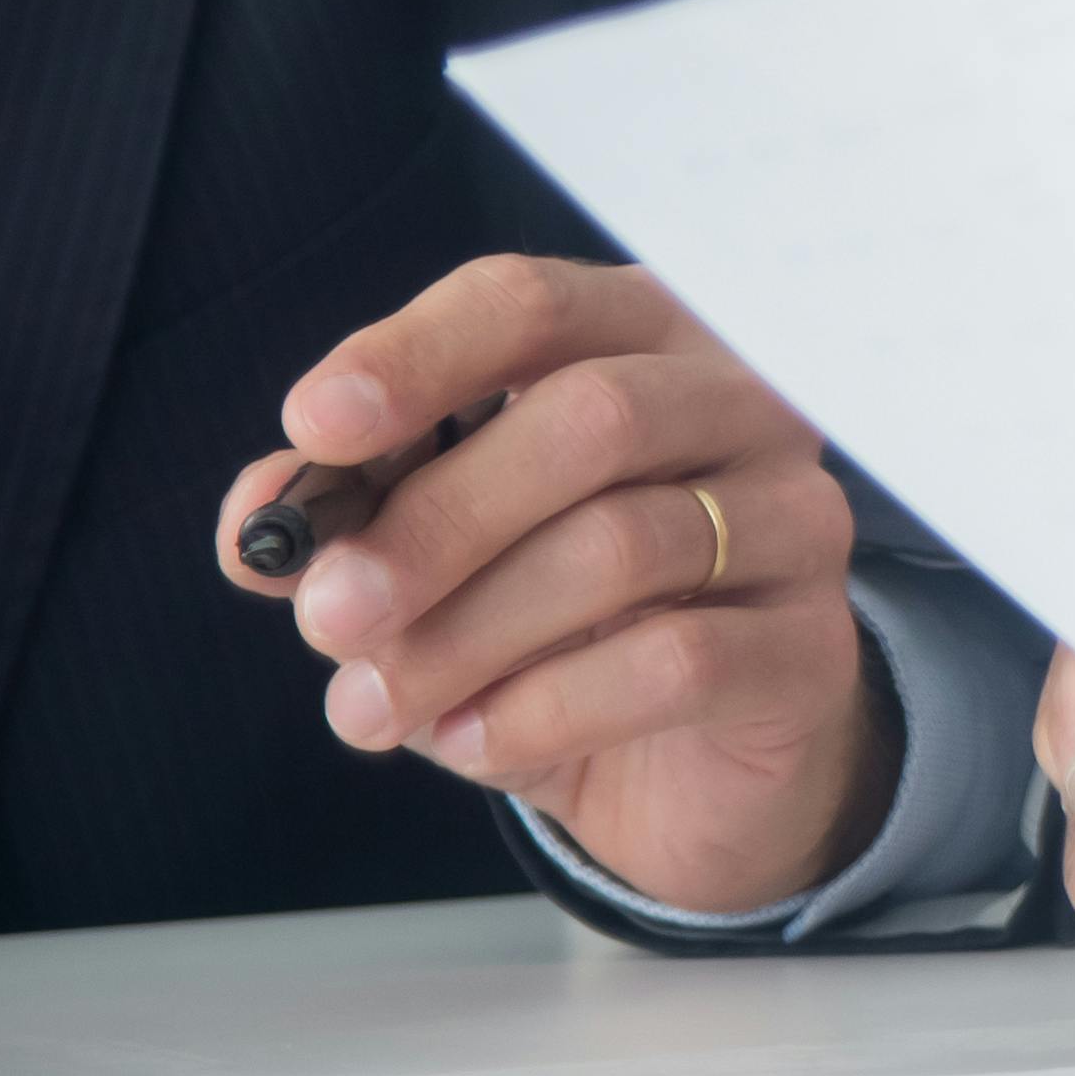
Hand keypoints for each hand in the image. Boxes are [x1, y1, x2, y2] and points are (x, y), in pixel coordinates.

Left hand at [216, 253, 881, 916]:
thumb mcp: (436, 564)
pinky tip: (472, 743)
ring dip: (465, 636)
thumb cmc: (556, 626)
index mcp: (638, 345)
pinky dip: (543, 711)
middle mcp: (739, 408)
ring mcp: (794, 521)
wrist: (690, 770)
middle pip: (592, 418)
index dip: (418, 355)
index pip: (533, 305)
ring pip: (623, 545)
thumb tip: (263, 519)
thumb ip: (352, 522)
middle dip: (435, 520)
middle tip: (324, 615)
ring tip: (369, 710)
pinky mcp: (811, 645)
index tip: (314, 426)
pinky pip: (675, 661)